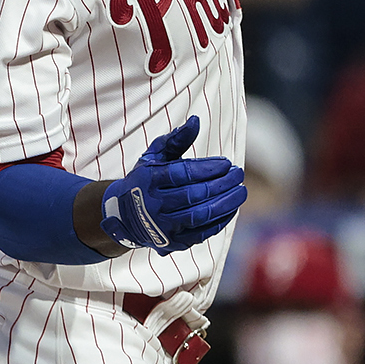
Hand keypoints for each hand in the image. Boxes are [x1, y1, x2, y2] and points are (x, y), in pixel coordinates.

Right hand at [96, 116, 244, 254]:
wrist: (123, 217)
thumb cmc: (145, 181)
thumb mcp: (153, 157)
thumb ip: (176, 139)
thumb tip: (197, 121)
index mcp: (148, 180)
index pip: (183, 174)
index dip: (208, 168)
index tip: (227, 163)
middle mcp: (153, 205)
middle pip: (194, 195)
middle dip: (222, 184)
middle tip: (238, 174)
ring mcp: (162, 227)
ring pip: (200, 215)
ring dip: (226, 203)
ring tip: (242, 191)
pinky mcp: (172, 243)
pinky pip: (202, 232)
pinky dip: (221, 220)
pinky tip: (232, 208)